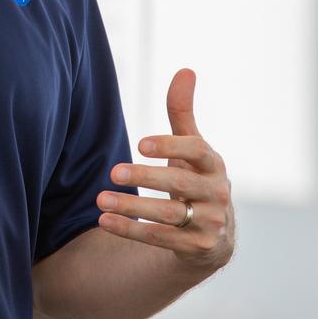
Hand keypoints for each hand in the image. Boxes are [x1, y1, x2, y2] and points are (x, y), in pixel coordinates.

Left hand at [96, 68, 234, 268]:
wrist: (214, 236)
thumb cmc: (194, 178)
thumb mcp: (191, 147)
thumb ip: (183, 112)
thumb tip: (186, 70)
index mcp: (214, 165)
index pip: (197, 151)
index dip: (170, 145)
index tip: (139, 144)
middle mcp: (217, 194)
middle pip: (180, 184)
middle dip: (145, 178)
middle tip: (112, 172)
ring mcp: (209, 223)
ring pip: (169, 216)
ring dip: (132, 208)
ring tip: (100, 200)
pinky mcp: (197, 249)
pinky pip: (162, 240)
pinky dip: (131, 231)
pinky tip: (105, 221)